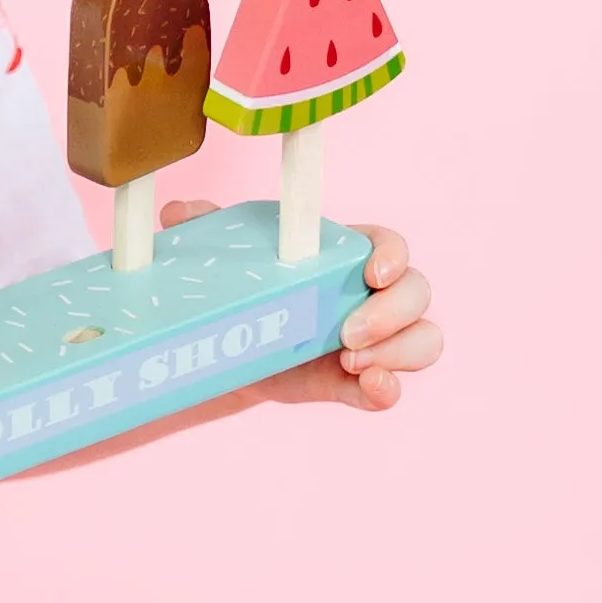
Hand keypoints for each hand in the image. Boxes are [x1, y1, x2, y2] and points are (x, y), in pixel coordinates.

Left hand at [151, 209, 441, 414]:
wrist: (235, 347)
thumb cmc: (247, 286)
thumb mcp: (230, 256)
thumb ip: (209, 227)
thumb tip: (177, 212)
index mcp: (351, 254)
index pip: (392, 245)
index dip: (393, 256)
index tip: (370, 273)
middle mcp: (375, 295)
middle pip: (416, 292)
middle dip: (393, 313)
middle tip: (347, 334)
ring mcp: (376, 341)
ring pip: (423, 339)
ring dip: (400, 351)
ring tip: (351, 362)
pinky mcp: (360, 382)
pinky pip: (394, 386)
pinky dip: (390, 390)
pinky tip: (372, 386)